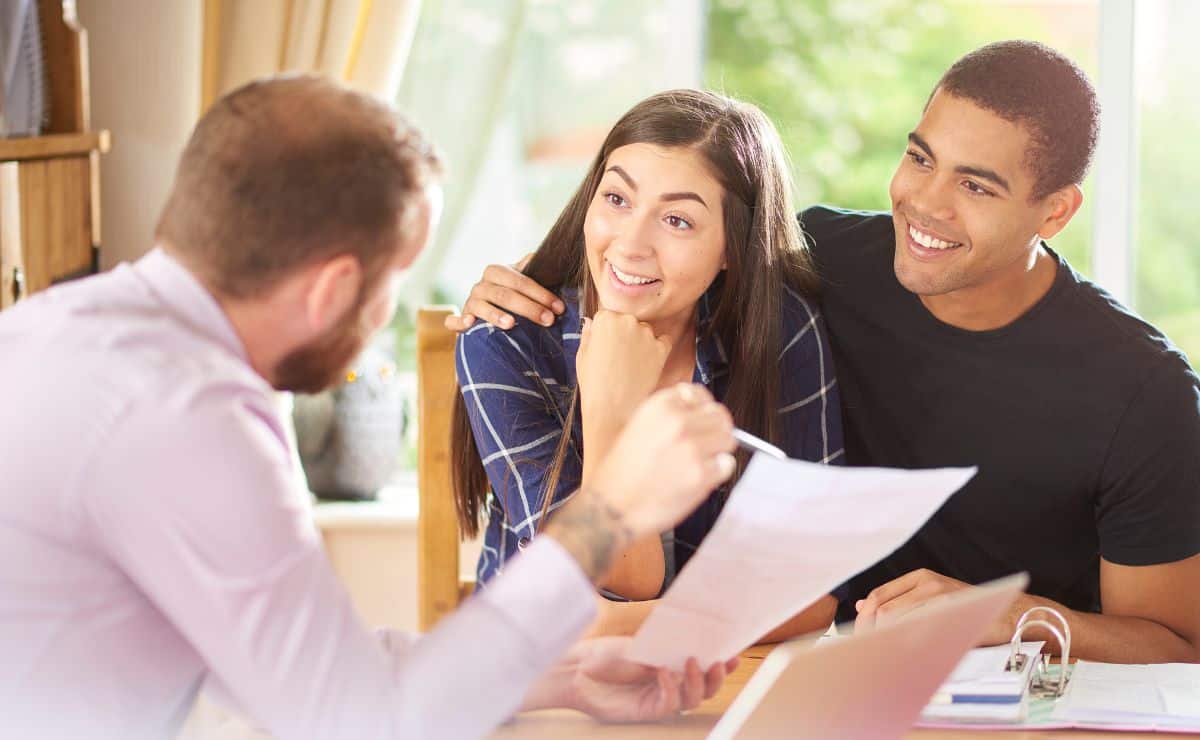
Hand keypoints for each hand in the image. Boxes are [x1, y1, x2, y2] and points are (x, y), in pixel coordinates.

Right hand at [443, 257, 563, 331]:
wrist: (490, 311)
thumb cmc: (513, 295)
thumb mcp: (522, 281)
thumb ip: (534, 270)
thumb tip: (547, 257)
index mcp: (498, 272)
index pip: (521, 281)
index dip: (541, 293)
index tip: (559, 308)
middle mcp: (482, 285)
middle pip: (505, 295)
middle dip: (528, 307)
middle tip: (548, 320)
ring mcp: (470, 302)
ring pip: (482, 306)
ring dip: (495, 315)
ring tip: (511, 324)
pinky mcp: (462, 320)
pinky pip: (456, 321)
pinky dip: (459, 321)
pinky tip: (469, 323)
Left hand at [566, 637, 736, 721]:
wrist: (576, 668)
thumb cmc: (605, 654)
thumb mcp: (641, 643)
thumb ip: (666, 646)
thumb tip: (695, 639)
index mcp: (671, 666)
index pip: (702, 668)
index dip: (721, 663)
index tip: (735, 652)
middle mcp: (668, 685)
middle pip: (703, 689)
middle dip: (716, 677)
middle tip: (720, 662)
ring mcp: (657, 699)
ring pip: (690, 700)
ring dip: (696, 682)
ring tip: (692, 663)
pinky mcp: (645, 711)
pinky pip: (667, 704)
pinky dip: (671, 688)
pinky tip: (664, 673)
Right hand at [577, 310, 671, 442]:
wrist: (612, 409)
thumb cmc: (593, 385)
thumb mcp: (582, 356)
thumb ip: (588, 335)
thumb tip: (591, 322)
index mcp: (605, 319)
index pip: (609, 317)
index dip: (607, 334)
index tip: (606, 348)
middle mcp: (627, 320)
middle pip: (628, 321)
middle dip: (625, 335)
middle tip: (619, 359)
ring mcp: (646, 334)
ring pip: (646, 331)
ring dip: (641, 343)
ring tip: (631, 367)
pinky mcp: (661, 348)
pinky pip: (663, 342)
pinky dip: (658, 351)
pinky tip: (647, 365)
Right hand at [588, 384, 734, 539]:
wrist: (611, 506)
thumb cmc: (621, 473)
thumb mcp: (638, 426)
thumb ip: (670, 415)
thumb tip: (700, 412)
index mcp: (660, 406)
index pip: (700, 394)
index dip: (703, 409)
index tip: (702, 418)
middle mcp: (678, 422)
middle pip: (720, 416)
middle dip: (716, 429)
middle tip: (707, 443)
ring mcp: (692, 448)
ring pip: (729, 439)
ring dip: (719, 450)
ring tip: (700, 462)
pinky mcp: (701, 475)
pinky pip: (726, 465)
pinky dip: (717, 473)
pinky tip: (697, 477)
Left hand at [854, 569, 1015, 644]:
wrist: (1010, 615)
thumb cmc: (969, 611)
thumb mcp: (932, 599)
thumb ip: (899, 601)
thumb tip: (861, 606)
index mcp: (919, 578)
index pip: (877, 596)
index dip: (864, 618)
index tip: (858, 637)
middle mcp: (927, 583)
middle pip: (883, 609)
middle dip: (870, 632)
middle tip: (867, 651)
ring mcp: (940, 596)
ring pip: (897, 620)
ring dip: (885, 640)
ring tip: (882, 656)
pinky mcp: (952, 613)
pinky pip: (919, 629)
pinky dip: (906, 643)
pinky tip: (904, 654)